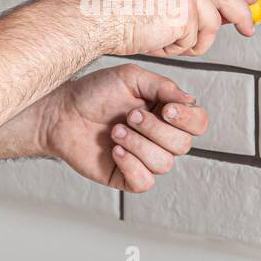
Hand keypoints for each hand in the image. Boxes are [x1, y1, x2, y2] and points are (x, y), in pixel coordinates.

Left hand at [40, 63, 207, 192]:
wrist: (62, 113)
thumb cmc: (95, 92)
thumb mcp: (131, 78)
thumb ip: (163, 86)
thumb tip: (190, 101)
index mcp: (167, 113)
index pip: (198, 123)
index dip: (188, 119)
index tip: (165, 109)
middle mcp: (160, 138)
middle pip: (183, 145)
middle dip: (154, 130)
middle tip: (128, 116)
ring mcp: (145, 159)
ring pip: (164, 164)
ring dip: (138, 145)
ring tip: (115, 131)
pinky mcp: (127, 177)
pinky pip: (145, 182)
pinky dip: (131, 165)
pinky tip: (115, 151)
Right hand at [88, 0, 257, 57]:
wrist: (93, 16)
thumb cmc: (112, 7)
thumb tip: (216, 12)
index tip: (248, 0)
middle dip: (240, 16)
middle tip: (249, 28)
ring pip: (209, 24)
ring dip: (190, 40)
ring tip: (166, 40)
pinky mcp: (185, 12)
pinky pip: (193, 40)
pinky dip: (177, 48)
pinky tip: (157, 40)